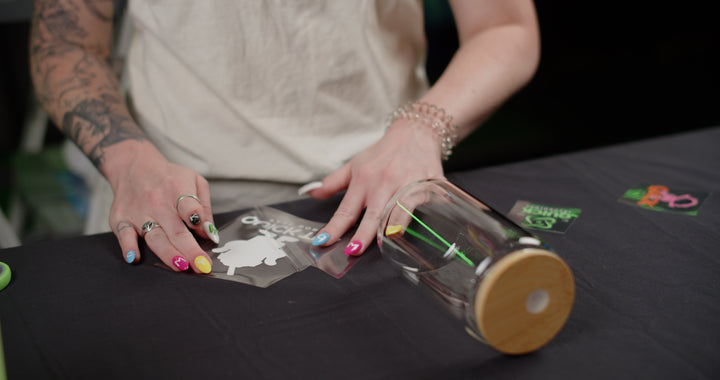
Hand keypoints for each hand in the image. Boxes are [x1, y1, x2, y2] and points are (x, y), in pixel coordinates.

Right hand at [107, 148, 217, 272]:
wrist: (134, 166)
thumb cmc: (169, 177)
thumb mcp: (194, 181)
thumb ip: (204, 207)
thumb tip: (210, 233)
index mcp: (178, 189)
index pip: (189, 205)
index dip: (198, 219)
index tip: (208, 235)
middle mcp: (158, 202)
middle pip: (176, 231)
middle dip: (190, 251)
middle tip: (202, 266)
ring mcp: (139, 212)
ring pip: (155, 238)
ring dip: (168, 254)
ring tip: (181, 267)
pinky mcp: (121, 219)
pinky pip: (124, 235)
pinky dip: (128, 247)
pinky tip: (134, 258)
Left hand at [308, 119, 445, 255]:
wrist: (415, 133)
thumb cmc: (384, 153)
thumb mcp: (355, 165)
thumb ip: (333, 182)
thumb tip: (312, 193)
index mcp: (363, 179)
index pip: (346, 209)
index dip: (334, 227)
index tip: (322, 241)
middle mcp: (382, 183)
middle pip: (371, 215)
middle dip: (362, 235)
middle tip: (352, 251)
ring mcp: (404, 185)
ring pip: (395, 212)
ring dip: (388, 230)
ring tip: (382, 246)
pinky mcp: (425, 185)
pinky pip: (416, 205)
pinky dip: (410, 218)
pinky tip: (404, 231)